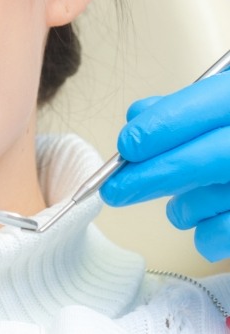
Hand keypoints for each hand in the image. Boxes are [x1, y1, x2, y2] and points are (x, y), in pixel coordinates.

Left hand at [100, 71, 229, 261]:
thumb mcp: (219, 99)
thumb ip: (180, 106)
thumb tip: (136, 117)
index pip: (200, 108)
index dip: (159, 128)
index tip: (126, 147)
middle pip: (208, 158)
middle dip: (153, 176)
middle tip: (114, 191)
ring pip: (220, 197)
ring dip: (184, 208)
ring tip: (177, 208)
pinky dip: (210, 235)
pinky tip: (202, 229)